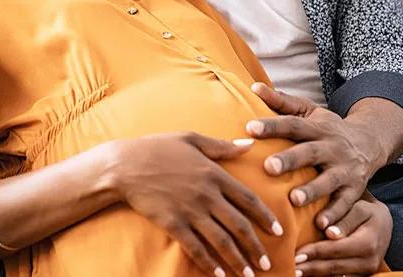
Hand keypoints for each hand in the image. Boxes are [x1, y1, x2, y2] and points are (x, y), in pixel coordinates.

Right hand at [115, 132, 281, 276]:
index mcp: (214, 173)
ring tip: (249, 275)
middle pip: (239, 225)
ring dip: (237, 260)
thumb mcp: (192, 139)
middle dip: (255, 246)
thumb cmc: (158, 148)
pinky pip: (196, 248)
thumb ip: (222, 146)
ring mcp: (190, 211)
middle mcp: (207, 195)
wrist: (125, 165)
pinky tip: (219, 275)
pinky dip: (209, 264)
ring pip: (221, 241)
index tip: (277, 230)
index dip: (265, 217)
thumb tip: (248, 144)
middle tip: (267, 262)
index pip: (248, 199)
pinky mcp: (173, 225)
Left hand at [247, 83, 385, 230]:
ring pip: (328, 181)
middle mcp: (332, 147)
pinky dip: (336, 217)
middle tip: (268, 167)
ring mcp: (345, 169)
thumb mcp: (309, 112)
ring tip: (294, 200)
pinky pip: (346, 204)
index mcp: (317, 127)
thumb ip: (281, 102)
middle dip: (290, 160)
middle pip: (309, 152)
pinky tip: (324, 228)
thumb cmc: (327, 129)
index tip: (250, 128)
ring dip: (312, 191)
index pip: (293, 124)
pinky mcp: (355, 190)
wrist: (369, 143)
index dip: (272, 125)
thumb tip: (253, 86)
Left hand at [294, 192, 392, 275]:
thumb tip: (329, 234)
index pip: (337, 249)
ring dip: (315, 275)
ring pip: (337, 276)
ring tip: (295, 272)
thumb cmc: (367, 210)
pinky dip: (324, 276)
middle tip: (291, 267)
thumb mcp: (360, 208)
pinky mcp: (362, 275)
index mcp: (368, 242)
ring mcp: (367, 271)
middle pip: (335, 267)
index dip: (316, 252)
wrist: (384, 224)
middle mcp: (370, 261)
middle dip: (311, 268)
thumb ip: (345, 220)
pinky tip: (309, 274)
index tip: (296, 254)